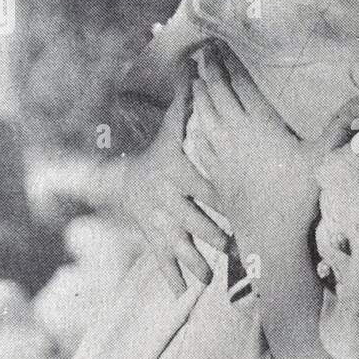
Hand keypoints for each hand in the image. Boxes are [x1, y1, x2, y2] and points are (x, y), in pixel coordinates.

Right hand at [117, 80, 230, 292]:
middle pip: (191, 220)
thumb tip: (195, 63)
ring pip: (177, 245)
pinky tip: (182, 295)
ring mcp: (156, 223)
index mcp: (177, 174)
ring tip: (210, 279)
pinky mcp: (151, 239)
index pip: (202, 187)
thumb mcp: (171, 128)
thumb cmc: (159, 151)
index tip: (239, 209)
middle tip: (232, 249)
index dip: (219, 199)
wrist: (119, 178)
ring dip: (193, 262)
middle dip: (210, 235)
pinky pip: (160, 260)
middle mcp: (166, 200)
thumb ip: (188, 102)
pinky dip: (170, 277)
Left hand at [191, 43, 358, 243]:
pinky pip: (200, 143)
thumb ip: (340, 126)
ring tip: (194, 82)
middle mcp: (234, 135)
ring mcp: (221, 155)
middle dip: (209, 72)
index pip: (239, 86)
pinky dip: (195, 128)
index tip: (219, 46)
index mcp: (259, 125)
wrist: (269, 238)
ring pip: (203, 117)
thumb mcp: (323, 158)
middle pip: (216, 96)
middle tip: (202, 54)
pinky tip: (196, 127)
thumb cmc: (297, 196)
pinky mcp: (215, 175)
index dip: (228, 64)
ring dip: (198, 97)